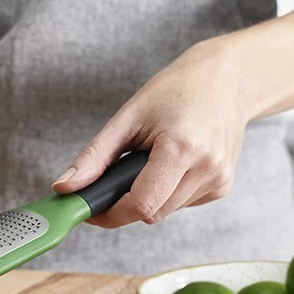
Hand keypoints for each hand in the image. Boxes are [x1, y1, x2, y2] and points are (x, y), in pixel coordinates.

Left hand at [52, 38, 245, 228]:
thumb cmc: (177, 90)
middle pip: (152, 213)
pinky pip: (181, 204)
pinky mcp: (223, 186)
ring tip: (150, 159)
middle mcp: (207, 168)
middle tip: (115, 176)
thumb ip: (96, 156)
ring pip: (165, 211)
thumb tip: (65, 186)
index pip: (141, 204)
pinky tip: (173, 163)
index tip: (89, 210)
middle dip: (126, 203)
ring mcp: (219, 180)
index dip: (110, 213)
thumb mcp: (130, 115)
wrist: (227, 80)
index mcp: (182, 148)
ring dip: (148, 196)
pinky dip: (167, 191)